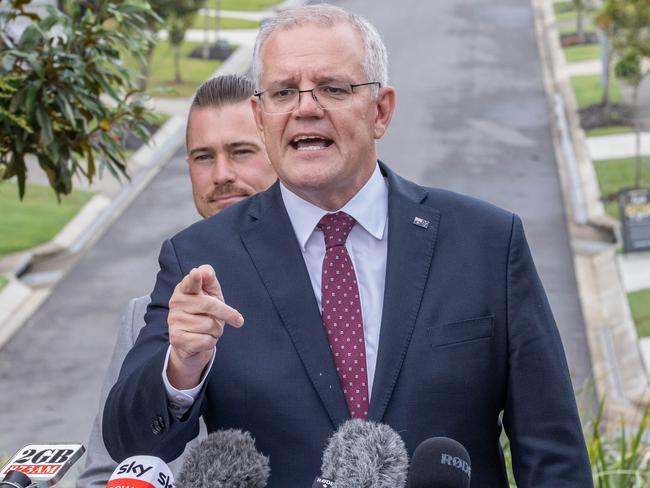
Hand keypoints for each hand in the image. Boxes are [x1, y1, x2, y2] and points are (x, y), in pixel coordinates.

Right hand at [167, 264, 242, 388]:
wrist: (192, 342)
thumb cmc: (205, 313)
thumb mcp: (211, 295)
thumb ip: (210, 281)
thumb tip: (206, 272)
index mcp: (184, 288)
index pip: (191, 282)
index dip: (195, 278)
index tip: (196, 273)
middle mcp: (176, 302)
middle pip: (210, 305)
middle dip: (227, 314)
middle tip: (237, 320)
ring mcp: (174, 320)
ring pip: (210, 325)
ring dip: (216, 330)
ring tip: (209, 329)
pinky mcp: (177, 338)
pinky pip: (206, 340)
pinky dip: (211, 341)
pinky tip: (202, 339)